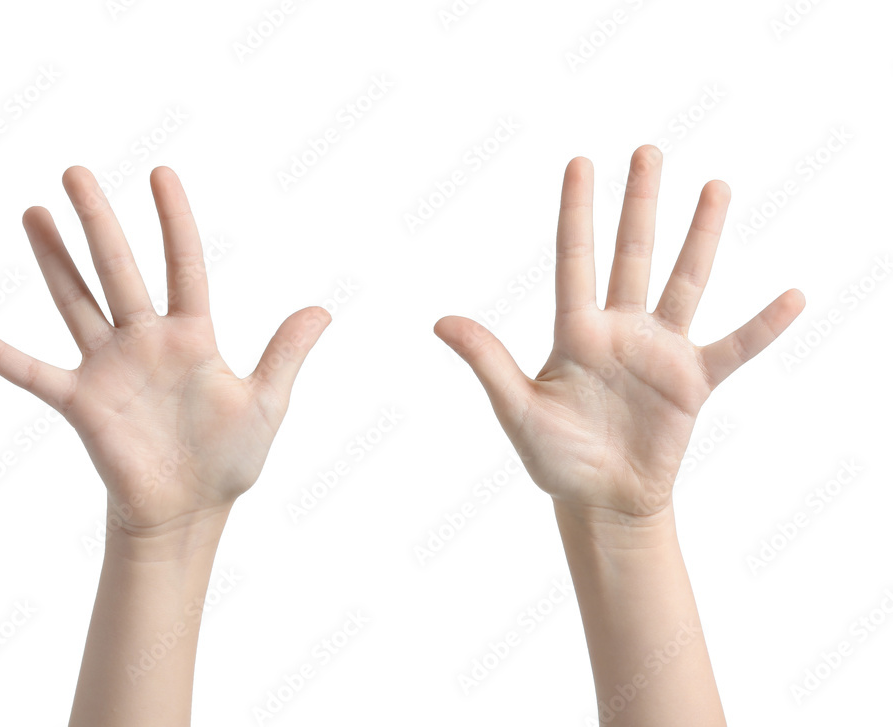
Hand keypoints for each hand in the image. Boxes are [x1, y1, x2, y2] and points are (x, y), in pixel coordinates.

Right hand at [0, 166, 329, 537]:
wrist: (190, 509)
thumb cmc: (229, 457)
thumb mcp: (266, 402)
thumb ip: (286, 353)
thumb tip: (323, 309)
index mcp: (192, 336)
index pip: (183, 265)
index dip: (174, 221)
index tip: (160, 174)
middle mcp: (146, 341)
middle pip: (119, 270)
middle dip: (99, 222)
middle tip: (76, 172)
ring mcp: (110, 368)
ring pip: (77, 302)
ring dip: (54, 260)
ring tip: (35, 213)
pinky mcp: (83, 404)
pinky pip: (35, 375)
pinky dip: (3, 357)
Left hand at [435, 146, 803, 520]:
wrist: (601, 500)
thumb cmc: (555, 457)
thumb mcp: (516, 409)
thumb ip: (488, 362)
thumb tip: (440, 321)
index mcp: (575, 331)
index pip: (575, 258)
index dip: (576, 211)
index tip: (579, 162)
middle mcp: (620, 329)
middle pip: (631, 253)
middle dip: (639, 203)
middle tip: (646, 151)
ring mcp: (659, 351)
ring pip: (684, 281)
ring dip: (700, 235)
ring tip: (716, 186)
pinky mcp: (693, 382)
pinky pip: (734, 347)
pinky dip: (763, 326)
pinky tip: (793, 296)